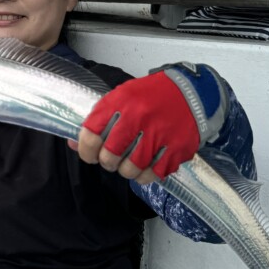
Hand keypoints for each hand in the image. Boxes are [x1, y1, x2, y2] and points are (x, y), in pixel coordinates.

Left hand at [75, 63, 227, 182]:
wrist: (192, 92)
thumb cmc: (152, 96)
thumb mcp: (121, 98)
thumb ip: (99, 120)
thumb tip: (75, 144)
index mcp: (121, 102)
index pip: (91, 134)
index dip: (86, 150)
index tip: (89, 155)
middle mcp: (139, 118)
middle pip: (110, 156)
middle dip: (107, 162)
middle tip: (111, 159)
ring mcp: (159, 135)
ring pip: (130, 169)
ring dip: (126, 171)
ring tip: (129, 163)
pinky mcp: (177, 148)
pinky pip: (153, 174)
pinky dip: (146, 175)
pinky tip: (146, 166)